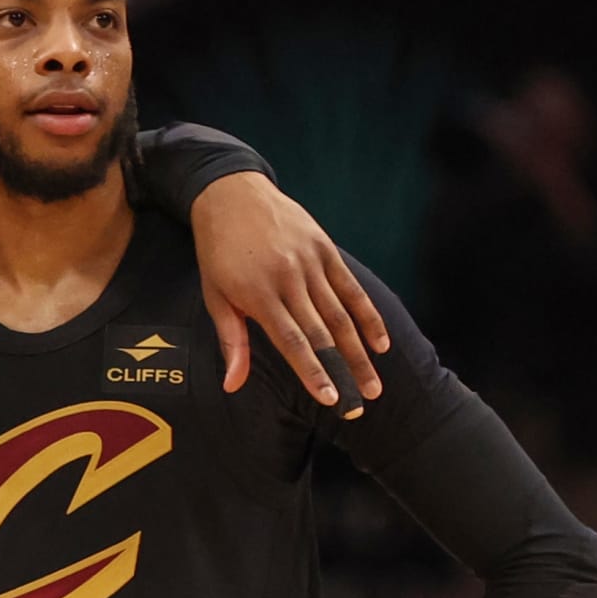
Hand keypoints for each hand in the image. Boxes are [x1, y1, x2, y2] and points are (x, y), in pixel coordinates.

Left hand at [188, 175, 388, 415]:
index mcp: (259, 294)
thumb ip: (231, 341)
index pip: (292, 342)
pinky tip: (381, 342)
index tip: (330, 399)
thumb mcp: (215, 296)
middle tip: (360, 404)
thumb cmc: (218, 252)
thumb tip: (233, 386)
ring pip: (342, 314)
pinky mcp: (325, 248)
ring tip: (375, 384)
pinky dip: (367, 315)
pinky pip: (351, 287)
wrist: (232, 193)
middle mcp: (289, 278)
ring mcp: (310, 261)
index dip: (313, 372)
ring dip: (360, 352)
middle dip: (344, 372)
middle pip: (323, 334)